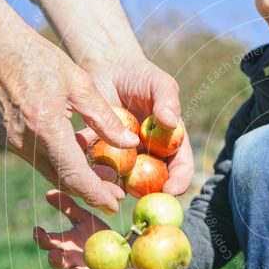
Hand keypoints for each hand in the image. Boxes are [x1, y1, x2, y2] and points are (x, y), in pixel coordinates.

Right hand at [0, 33, 138, 213]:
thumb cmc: (41, 58)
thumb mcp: (80, 84)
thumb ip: (105, 118)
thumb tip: (130, 145)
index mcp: (46, 128)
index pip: (75, 175)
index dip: (96, 194)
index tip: (115, 206)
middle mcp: (26, 142)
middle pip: (63, 179)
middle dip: (90, 192)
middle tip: (116, 197)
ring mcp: (15, 142)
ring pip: (51, 172)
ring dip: (77, 180)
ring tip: (106, 181)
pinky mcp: (11, 138)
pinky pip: (41, 160)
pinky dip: (63, 165)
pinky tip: (82, 161)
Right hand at [34, 190, 145, 268]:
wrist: (120, 248)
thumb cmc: (96, 232)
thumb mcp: (84, 218)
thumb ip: (68, 207)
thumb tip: (49, 192)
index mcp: (65, 245)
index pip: (48, 243)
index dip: (41, 238)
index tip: (37, 230)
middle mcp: (71, 260)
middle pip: (58, 263)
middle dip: (55, 260)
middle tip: (54, 255)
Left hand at [85, 57, 194, 194]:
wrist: (109, 70)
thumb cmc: (140, 76)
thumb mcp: (159, 83)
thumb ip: (167, 100)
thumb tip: (170, 121)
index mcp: (171, 143)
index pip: (181, 168)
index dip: (179, 182)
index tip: (170, 190)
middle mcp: (151, 155)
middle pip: (155, 182)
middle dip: (148, 194)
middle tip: (140, 199)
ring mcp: (127, 157)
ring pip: (125, 181)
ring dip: (119, 186)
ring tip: (111, 185)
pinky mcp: (103, 154)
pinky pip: (99, 168)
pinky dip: (94, 172)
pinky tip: (87, 169)